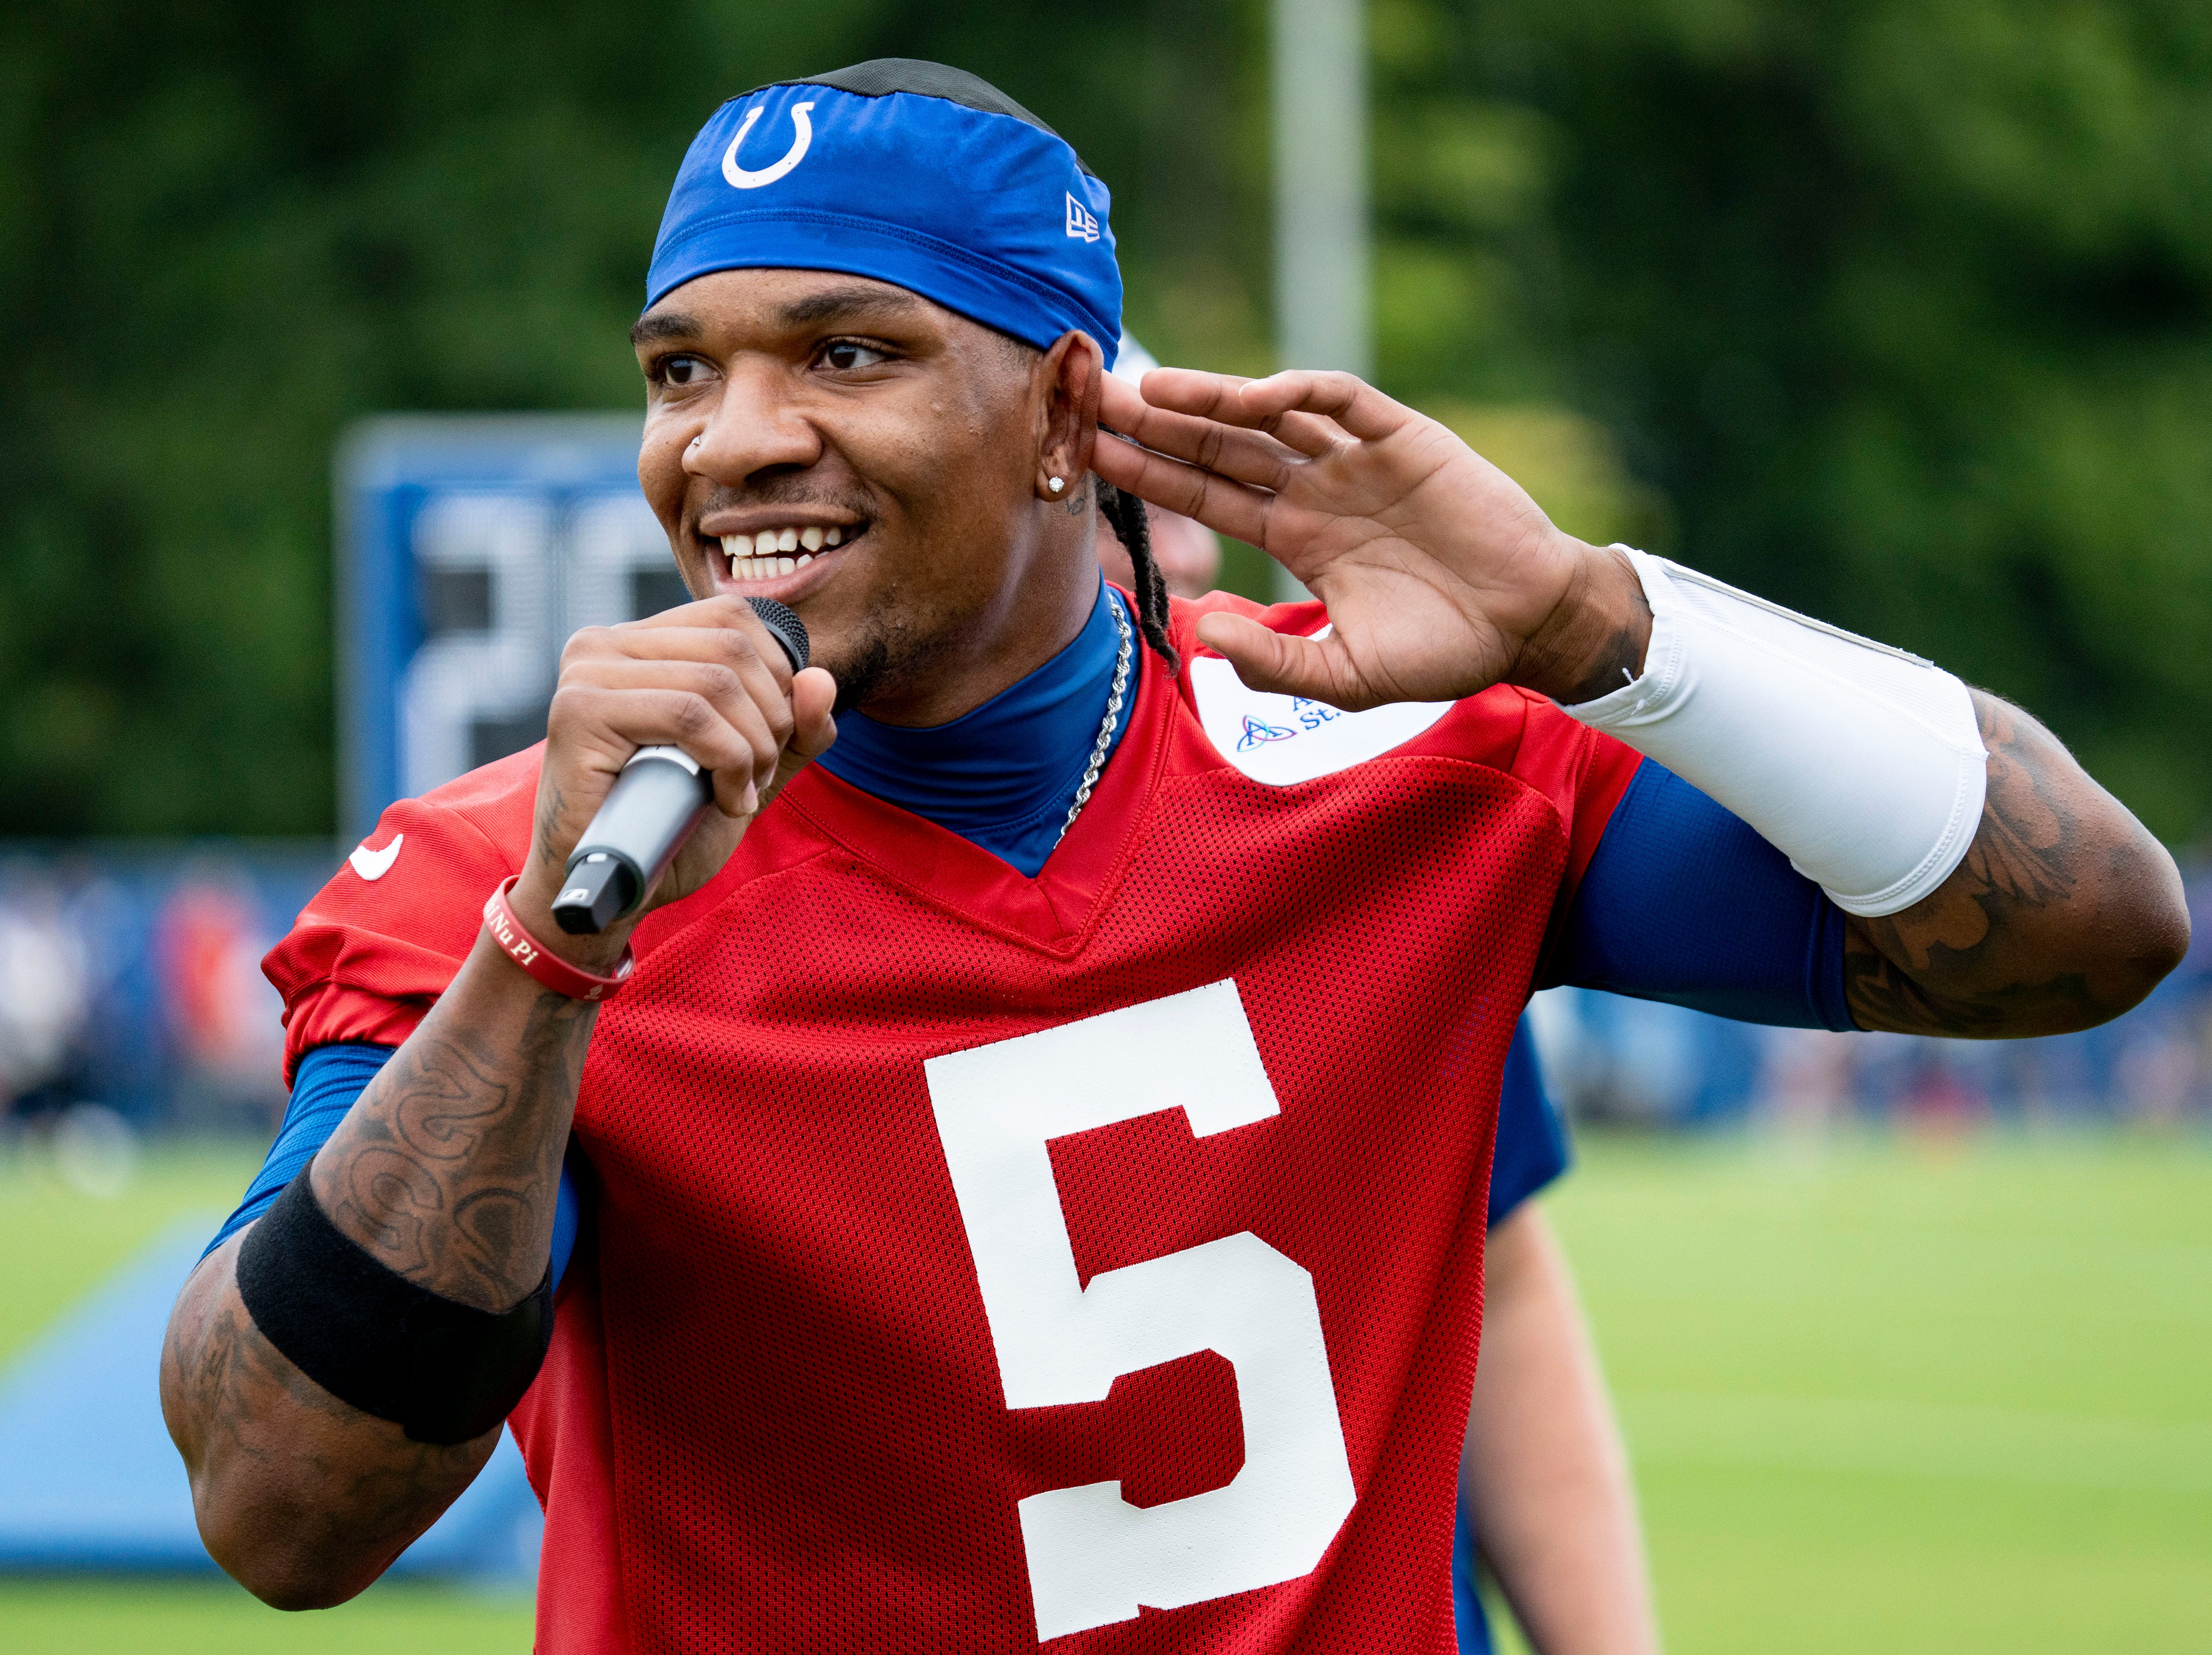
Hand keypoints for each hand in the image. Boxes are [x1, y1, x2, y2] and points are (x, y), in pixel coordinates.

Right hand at [510, 595, 837, 962]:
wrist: (616, 886)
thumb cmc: (673, 824)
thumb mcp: (753, 766)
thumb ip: (795, 727)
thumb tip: (822, 680)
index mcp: (639, 642)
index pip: (732, 618)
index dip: (775, 677)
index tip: (769, 739)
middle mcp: (604, 643)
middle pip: (732, 648)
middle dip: (771, 719)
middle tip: (759, 775)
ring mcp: (586, 673)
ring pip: (714, 682)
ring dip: (752, 748)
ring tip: (742, 792)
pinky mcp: (579, 710)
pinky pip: (686, 715)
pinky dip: (727, 761)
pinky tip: (726, 799)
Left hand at [1091, 368, 1651, 707]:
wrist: (1527, 625)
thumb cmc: (1441, 653)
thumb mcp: (1345, 677)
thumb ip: (1273, 661)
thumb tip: (1204, 633)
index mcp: (1296, 537)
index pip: (1205, 496)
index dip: (1150, 473)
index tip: (1091, 455)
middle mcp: (1316, 490)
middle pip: (1220, 446)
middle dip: (1159, 423)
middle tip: (1093, 400)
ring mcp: (1357, 461)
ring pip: (1269, 417)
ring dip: (1212, 399)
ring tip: (1150, 390)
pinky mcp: (1404, 439)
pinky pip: (1343, 401)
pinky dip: (1300, 392)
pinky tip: (1253, 395)